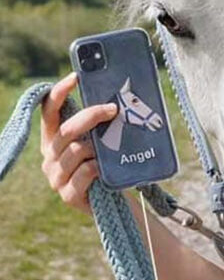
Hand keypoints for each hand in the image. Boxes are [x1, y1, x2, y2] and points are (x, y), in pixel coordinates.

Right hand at [40, 72, 116, 213]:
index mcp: (53, 139)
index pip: (49, 111)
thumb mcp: (100, 141)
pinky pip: (84, 173)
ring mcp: (56, 177)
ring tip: (110, 149)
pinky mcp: (68, 195)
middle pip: (66, 130)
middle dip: (90, 116)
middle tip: (113, 110)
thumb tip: (118, 97)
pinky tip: (104, 169)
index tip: (75, 77)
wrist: (115, 202)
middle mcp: (50, 156)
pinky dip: (97, 168)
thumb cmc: (107, 165)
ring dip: (97, 147)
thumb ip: (98, 124)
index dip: (59, 93)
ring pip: (75, 151)